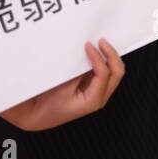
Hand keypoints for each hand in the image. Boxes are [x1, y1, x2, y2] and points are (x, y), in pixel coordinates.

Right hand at [0, 39, 124, 130]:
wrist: (40, 116)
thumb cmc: (49, 106)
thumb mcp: (62, 88)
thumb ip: (78, 74)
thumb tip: (88, 56)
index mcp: (94, 100)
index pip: (104, 74)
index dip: (98, 57)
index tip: (89, 45)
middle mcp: (100, 97)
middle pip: (117, 72)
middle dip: (112, 55)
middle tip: (102, 42)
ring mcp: (99, 93)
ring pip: (114, 72)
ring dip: (110, 57)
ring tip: (101, 45)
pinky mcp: (93, 88)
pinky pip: (105, 72)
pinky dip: (104, 61)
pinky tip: (96, 53)